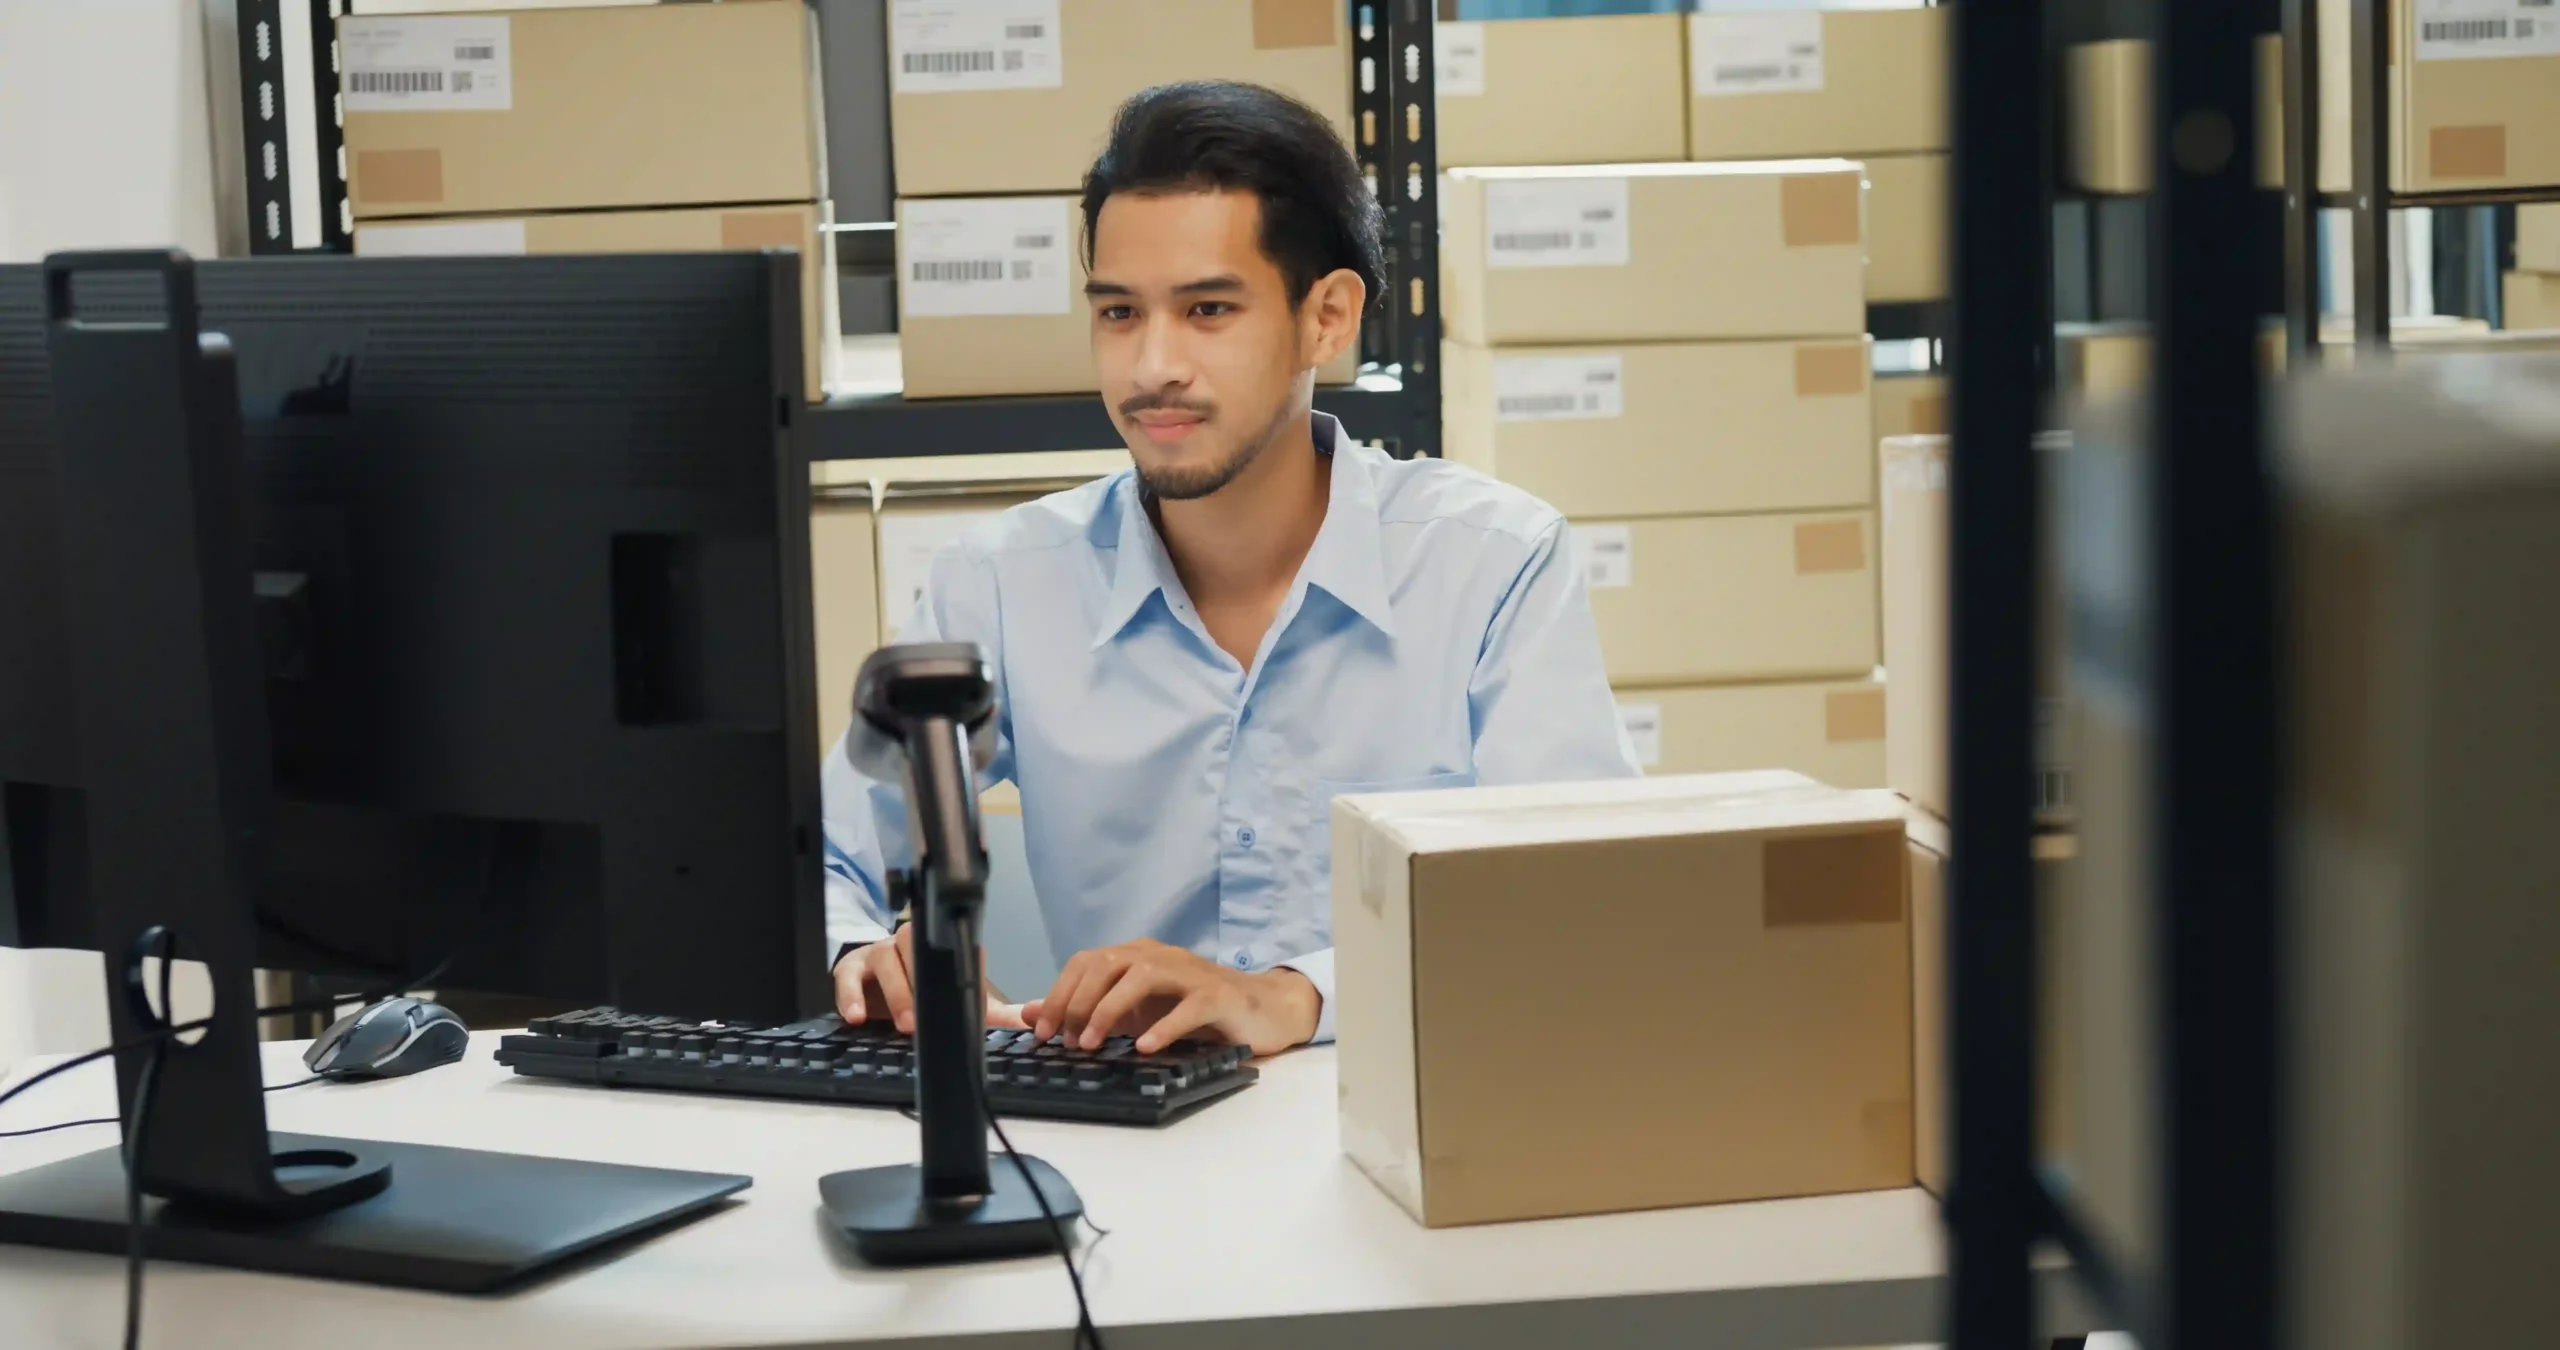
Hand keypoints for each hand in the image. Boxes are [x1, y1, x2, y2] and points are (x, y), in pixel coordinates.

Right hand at [833, 924, 1025, 1032]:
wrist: (871, 988)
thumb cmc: (918, 993)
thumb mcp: (954, 1002)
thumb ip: (989, 1011)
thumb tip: (1028, 1022)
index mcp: (939, 949)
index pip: (958, 950)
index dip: (966, 969)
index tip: (974, 993)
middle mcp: (909, 944)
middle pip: (917, 946)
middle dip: (925, 982)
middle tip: (930, 1020)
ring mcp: (878, 952)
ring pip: (886, 958)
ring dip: (896, 991)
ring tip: (905, 1025)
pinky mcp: (850, 967)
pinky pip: (847, 975)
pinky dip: (850, 995)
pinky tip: (856, 1018)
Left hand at [1023, 939, 1319, 1056]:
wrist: (1261, 1010)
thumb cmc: (1195, 1011)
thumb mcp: (1135, 1012)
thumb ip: (1087, 1010)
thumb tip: (1030, 1013)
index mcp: (1137, 956)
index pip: (1086, 961)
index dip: (1058, 993)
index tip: (1041, 1031)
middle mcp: (1161, 956)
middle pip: (1108, 962)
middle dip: (1078, 1001)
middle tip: (1065, 1041)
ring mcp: (1191, 973)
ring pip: (1143, 975)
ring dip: (1110, 1009)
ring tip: (1092, 1044)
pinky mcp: (1218, 996)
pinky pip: (1187, 1007)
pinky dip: (1163, 1026)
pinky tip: (1145, 1048)